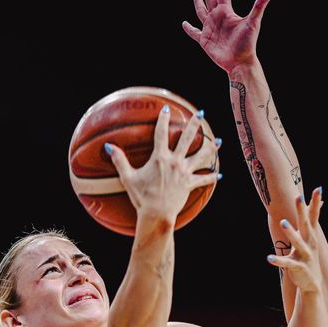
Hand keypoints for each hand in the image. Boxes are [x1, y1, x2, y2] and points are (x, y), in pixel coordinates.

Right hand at [105, 105, 219, 226]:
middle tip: (200, 113)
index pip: (161, 133)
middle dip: (194, 124)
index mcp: (160, 158)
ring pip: (201, 156)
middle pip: (187, 139)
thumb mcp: (128, 178)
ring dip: (211, 148)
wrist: (157, 214)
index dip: (163, 120)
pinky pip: (204, 180)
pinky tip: (219, 175)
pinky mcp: (190, 185)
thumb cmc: (141, 197)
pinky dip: (211, 177)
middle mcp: (175, 162)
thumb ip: (119, 160)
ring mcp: (185, 173)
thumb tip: (108, 146)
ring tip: (219, 141)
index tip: (166, 109)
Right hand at [183, 0, 270, 72]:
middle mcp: (217, 18)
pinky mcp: (204, 40)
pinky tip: (184, 24)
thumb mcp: (253, 23)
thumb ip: (258, 7)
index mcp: (226, 12)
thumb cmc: (248, 43)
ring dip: (198, 4)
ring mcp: (210, 28)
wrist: (240, 62)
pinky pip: (194, 33)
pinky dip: (189, 29)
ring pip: (201, 12)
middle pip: (210, 0)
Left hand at [267, 187, 322, 293]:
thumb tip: (319, 206)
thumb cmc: (308, 259)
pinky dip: (279, 261)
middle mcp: (310, 244)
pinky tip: (269, 258)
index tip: (319, 188)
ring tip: (282, 222)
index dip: (315, 203)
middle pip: (306, 224)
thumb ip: (310, 223)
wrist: (312, 285)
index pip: (314, 217)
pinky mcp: (298, 268)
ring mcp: (305, 256)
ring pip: (298, 242)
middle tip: (299, 196)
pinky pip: (288, 263)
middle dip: (302, 211)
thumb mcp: (309, 240)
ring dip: (291, 232)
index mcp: (311, 237)